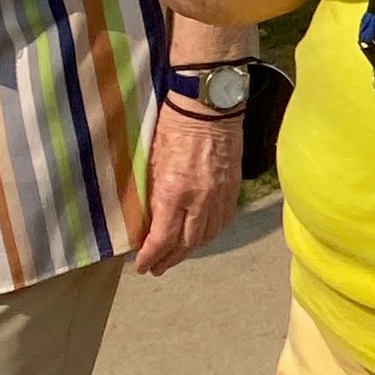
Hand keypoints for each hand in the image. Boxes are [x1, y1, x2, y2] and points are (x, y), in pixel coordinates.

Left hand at [134, 102, 242, 274]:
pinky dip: (211, 234)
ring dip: (190, 250)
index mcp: (175, 192)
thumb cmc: (173, 127)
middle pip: (187, 244)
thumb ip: (151, 195)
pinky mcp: (233, 186)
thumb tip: (146, 220)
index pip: (162, 239)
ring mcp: (220, 194)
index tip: (141, 266)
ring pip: (208, 236)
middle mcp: (200, 199)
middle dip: (169, 260)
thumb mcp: (151, 163)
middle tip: (156, 268)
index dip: (150, 257)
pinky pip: (223, 220)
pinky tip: (201, 236)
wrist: (209, 106)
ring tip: (176, 256)